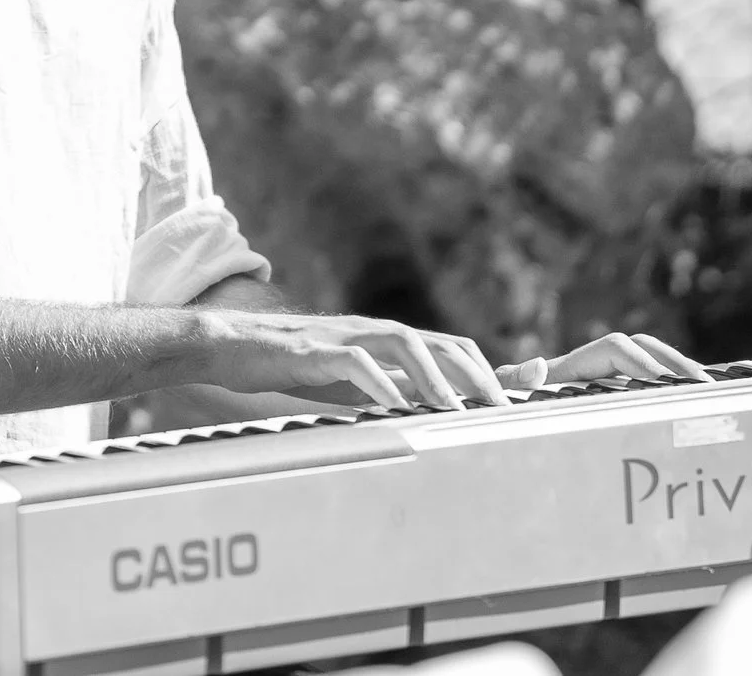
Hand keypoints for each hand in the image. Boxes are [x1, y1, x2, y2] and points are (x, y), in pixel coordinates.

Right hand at [190, 310, 513, 410]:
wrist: (231, 344)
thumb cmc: (291, 366)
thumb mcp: (348, 382)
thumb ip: (385, 390)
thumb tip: (423, 417)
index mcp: (385, 341)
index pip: (450, 347)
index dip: (486, 367)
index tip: (520, 393)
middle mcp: (372, 332)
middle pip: (439, 341)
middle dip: (475, 372)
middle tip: (499, 407)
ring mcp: (344, 337)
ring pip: (404, 343)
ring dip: (434, 375)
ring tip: (455, 407)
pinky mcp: (313, 350)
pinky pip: (353, 362)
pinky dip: (378, 381)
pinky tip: (393, 404)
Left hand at [497, 331, 709, 390]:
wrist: (512, 411)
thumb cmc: (515, 406)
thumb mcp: (515, 396)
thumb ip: (517, 382)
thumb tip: (536, 366)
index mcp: (579, 363)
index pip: (616, 347)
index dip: (640, 360)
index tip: (660, 382)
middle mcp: (600, 365)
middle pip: (644, 347)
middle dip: (673, 361)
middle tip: (700, 385)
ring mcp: (614, 378)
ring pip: (655, 362)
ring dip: (681, 372)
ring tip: (708, 393)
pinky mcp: (624, 394)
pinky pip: (656, 384)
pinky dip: (678, 388)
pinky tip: (701, 405)